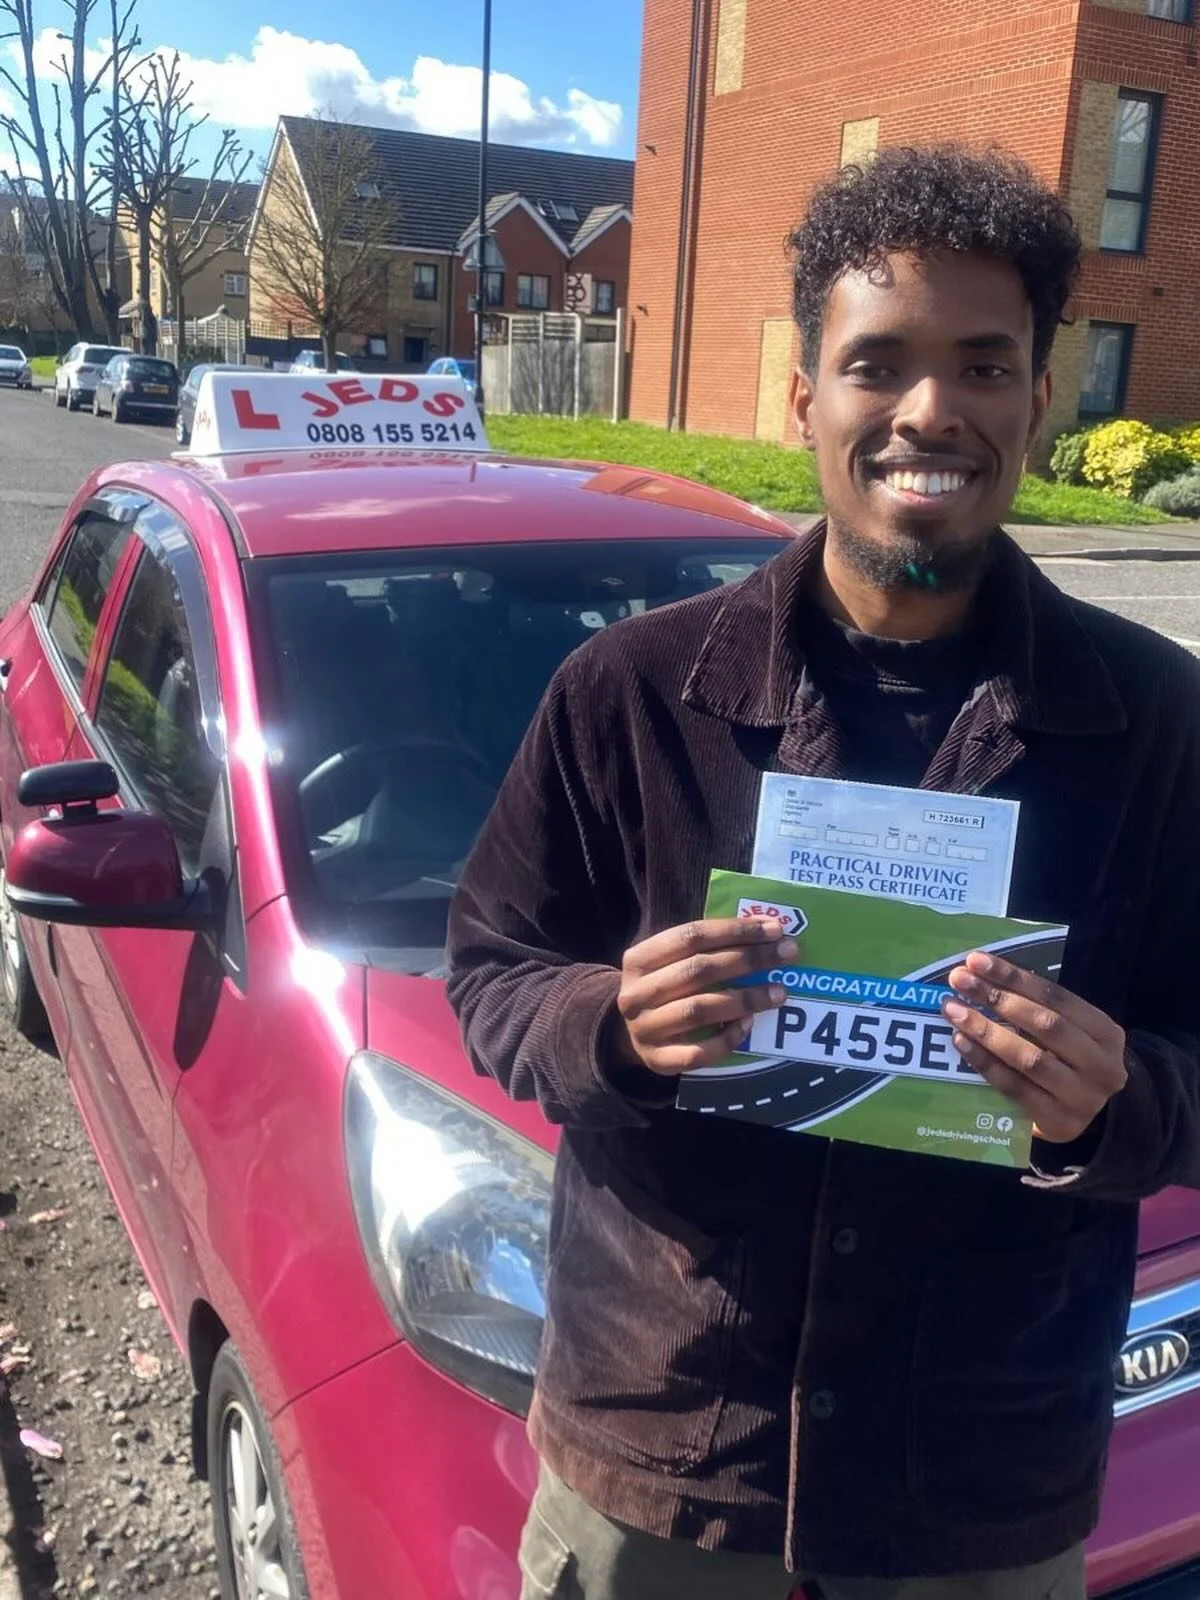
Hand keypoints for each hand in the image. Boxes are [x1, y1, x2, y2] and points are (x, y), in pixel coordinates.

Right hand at [616, 917, 797, 1076]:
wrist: (628, 1035)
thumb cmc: (662, 989)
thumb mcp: (668, 963)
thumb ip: (704, 949)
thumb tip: (766, 933)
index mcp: (638, 959)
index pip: (691, 936)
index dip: (735, 930)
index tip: (774, 929)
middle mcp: (636, 993)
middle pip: (699, 970)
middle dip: (749, 959)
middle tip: (787, 955)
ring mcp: (645, 1029)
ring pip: (700, 1009)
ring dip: (746, 998)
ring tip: (779, 992)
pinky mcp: (658, 1061)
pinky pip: (700, 1052)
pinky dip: (728, 1038)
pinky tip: (749, 1024)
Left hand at [942, 951, 1127, 1142]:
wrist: (1092, 1117)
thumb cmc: (1071, 1062)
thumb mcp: (1071, 1032)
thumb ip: (1038, 1007)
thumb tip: (980, 974)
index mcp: (1107, 1033)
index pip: (1057, 997)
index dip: (1014, 977)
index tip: (976, 960)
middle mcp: (1101, 1065)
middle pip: (1044, 1024)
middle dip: (997, 998)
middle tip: (959, 980)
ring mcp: (1082, 1098)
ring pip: (1029, 1058)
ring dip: (986, 1031)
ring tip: (954, 1010)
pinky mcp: (1059, 1123)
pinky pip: (1015, 1089)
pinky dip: (985, 1064)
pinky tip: (962, 1043)